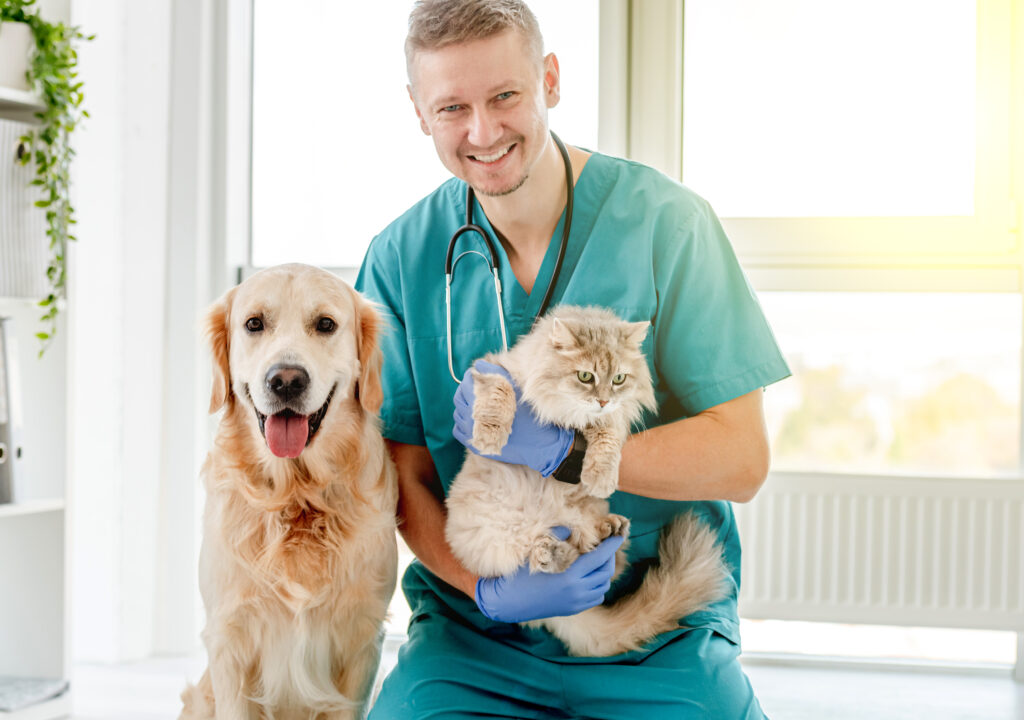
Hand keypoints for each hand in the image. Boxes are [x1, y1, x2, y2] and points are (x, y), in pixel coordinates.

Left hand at [452, 360, 573, 476]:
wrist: (539, 445)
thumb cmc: (530, 415)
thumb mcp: (516, 388)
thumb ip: (496, 373)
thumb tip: (480, 365)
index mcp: (484, 396)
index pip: (468, 379)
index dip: (473, 376)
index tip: (480, 377)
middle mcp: (474, 412)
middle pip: (460, 395)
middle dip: (468, 390)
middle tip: (480, 391)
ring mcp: (472, 429)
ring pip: (458, 412)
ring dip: (465, 406)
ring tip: (480, 406)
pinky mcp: (474, 443)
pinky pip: (458, 429)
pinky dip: (464, 424)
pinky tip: (478, 421)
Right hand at [474, 529, 623, 622]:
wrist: (508, 604)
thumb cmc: (519, 577)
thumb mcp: (536, 554)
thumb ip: (555, 537)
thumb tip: (569, 526)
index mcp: (570, 578)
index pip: (598, 559)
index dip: (611, 547)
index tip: (619, 537)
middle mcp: (577, 593)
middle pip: (605, 573)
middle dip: (610, 557)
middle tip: (608, 545)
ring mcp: (576, 604)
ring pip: (603, 587)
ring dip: (605, 572)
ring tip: (600, 559)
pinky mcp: (573, 610)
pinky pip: (595, 597)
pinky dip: (599, 585)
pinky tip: (591, 576)